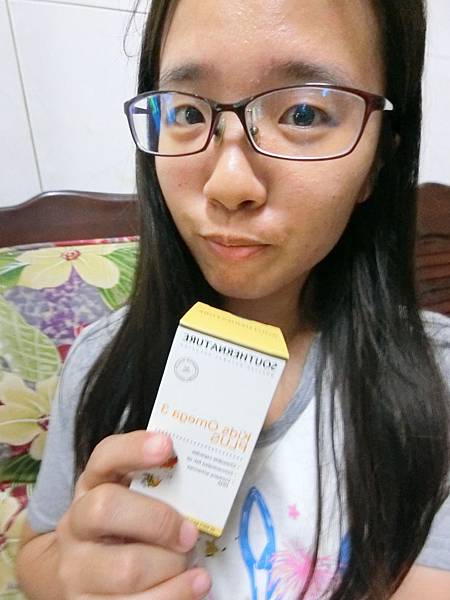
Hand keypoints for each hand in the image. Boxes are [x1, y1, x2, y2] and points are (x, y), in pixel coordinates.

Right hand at [55, 431, 211, 598]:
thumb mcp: (135, 498)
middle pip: (106, 509)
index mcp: (93, 485)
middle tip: (189, 533)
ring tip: (194, 567)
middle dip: (157, 521)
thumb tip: (206, 465)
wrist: (83, 572)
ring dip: (170, 567)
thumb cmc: (125, 525)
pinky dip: (173, 595)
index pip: (105, 456)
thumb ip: (160, 482)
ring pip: (125, 569)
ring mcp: (75, 568)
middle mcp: (76, 523)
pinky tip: (195, 586)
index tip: (167, 445)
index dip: (133, 448)